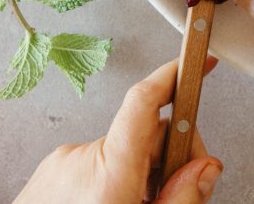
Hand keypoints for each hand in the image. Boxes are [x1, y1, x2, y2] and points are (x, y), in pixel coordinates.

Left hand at [13, 58, 221, 203]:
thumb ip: (182, 199)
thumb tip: (206, 168)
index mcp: (111, 173)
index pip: (146, 101)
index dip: (176, 74)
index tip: (201, 62)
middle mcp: (83, 159)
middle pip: (146, 134)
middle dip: (169, 156)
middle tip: (177, 192)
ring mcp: (61, 164)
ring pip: (120, 152)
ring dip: (136, 175)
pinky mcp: (47, 173)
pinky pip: (91, 164)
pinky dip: (108, 182)